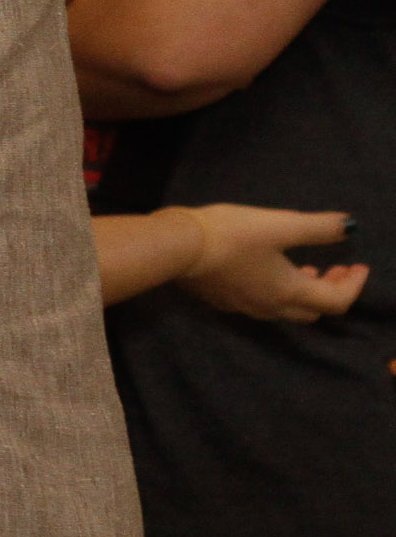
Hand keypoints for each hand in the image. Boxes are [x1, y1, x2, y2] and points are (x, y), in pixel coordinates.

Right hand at [167, 205, 368, 322]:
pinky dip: (277, 290)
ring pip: (286, 309)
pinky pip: (261, 303)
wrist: (176, 247)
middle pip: (313, 311)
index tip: (360, 265)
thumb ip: (319, 227)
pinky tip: (266, 270)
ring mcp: (243, 307)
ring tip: (305, 268)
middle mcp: (270, 307)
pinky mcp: (222, 300)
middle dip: (331, 291)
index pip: (336, 301)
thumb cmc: (232, 235)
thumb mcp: (280, 225)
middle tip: (336, 268)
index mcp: (289, 292)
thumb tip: (350, 226)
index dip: (354, 285)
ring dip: (304, 292)